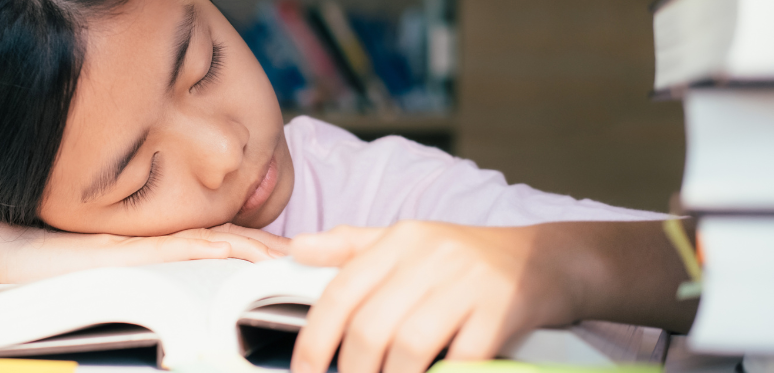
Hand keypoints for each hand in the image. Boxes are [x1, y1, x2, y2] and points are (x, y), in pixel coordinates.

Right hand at [0, 223, 289, 283]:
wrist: (12, 256)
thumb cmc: (57, 272)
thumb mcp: (117, 280)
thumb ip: (153, 282)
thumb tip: (184, 306)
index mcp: (162, 245)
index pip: (222, 242)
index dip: (259, 249)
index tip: (291, 260)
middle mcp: (159, 239)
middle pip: (226, 239)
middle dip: (268, 249)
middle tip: (304, 259)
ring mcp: (143, 243)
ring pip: (207, 241)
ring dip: (248, 249)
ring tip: (281, 259)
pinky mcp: (124, 251)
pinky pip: (170, 248)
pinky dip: (201, 250)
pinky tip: (226, 254)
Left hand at [289, 221, 588, 372]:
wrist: (550, 260)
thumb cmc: (469, 259)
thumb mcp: (409, 242)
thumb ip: (351, 247)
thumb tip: (297, 249)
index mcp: (399, 240)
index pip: (340, 293)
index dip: (315, 340)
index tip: (305, 371)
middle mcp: (431, 256)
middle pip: (371, 328)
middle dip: (353, 371)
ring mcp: (469, 283)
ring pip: (410, 347)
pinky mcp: (503, 311)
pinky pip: (461, 359)